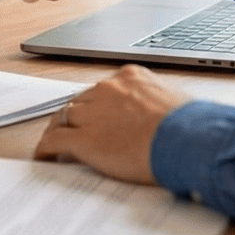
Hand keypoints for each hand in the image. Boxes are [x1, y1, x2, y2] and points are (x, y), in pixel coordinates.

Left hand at [33, 65, 189, 184]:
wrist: (186, 141)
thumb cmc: (190, 126)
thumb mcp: (175, 102)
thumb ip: (159, 104)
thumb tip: (164, 118)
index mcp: (130, 77)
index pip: (103, 88)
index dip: (97, 104)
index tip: (97, 114)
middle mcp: (107, 89)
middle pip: (81, 100)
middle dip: (78, 116)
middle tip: (75, 130)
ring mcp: (93, 113)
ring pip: (64, 117)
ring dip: (60, 129)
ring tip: (55, 143)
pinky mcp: (83, 139)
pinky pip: (54, 140)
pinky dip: (46, 148)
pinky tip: (44, 157)